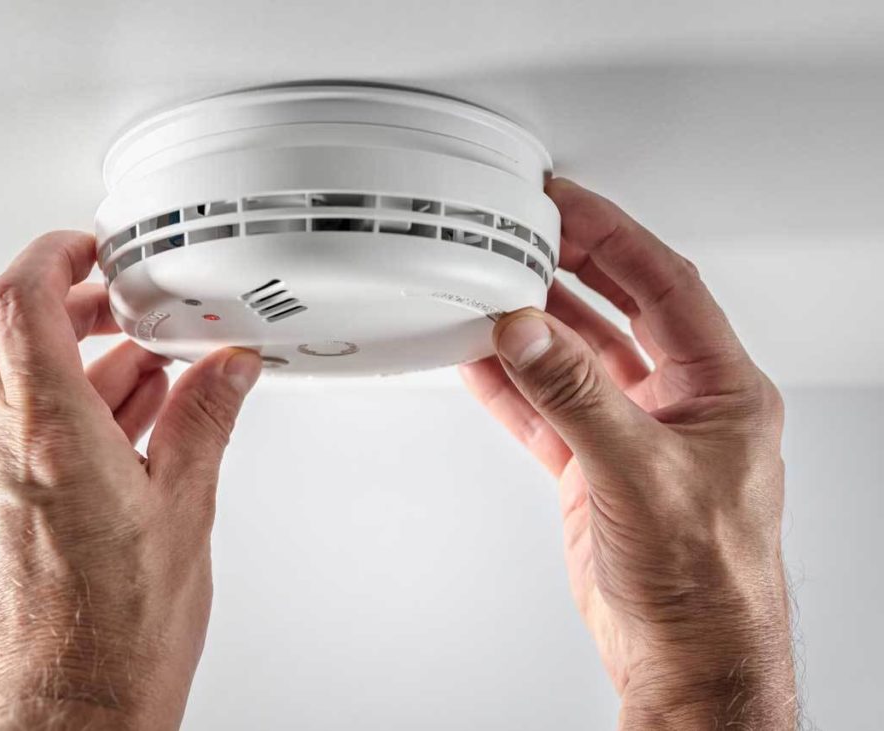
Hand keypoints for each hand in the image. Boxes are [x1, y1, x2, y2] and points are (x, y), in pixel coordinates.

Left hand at [0, 231, 261, 729]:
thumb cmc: (119, 633)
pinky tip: (134, 427)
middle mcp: (6, 452)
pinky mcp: (0, 509)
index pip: (22, 305)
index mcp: (52, 438)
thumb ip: (204, 422)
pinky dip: (78, 410)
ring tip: (156, 374)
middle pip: (21, 337)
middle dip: (82, 310)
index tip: (92, 247)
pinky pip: (29, 430)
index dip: (53, 255)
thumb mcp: (184, 510)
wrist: (71, 710)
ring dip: (89, 364)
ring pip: (28, 385)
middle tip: (134, 307)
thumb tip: (227, 371)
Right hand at [461, 179, 795, 728]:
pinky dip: (513, 386)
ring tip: (492, 289)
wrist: (683, 655)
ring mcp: (632, 435)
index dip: (614, 236)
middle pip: (619, 310)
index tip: (568, 204)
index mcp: (720, 389)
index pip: (665, 284)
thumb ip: (577, 396)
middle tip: (525, 232)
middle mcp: (679, 403)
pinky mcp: (595, 468)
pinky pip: (547, 410)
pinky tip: (482, 361)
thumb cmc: (706, 579)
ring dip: (535, 327)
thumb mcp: (641, 472)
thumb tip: (529, 333)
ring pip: (576, 359)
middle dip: (571, 268)